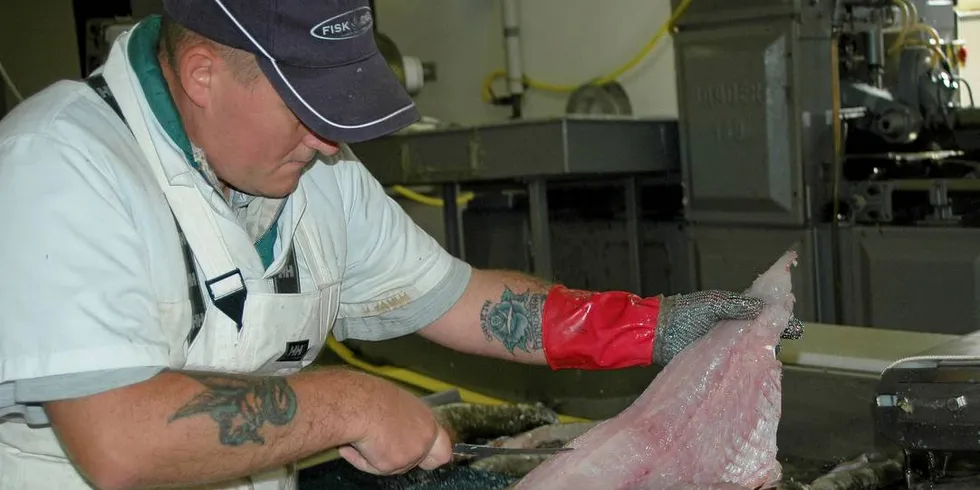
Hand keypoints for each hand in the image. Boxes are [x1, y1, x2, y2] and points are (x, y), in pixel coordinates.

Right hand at [338, 380, 453, 474]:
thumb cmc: (374, 397)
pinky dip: (362, 460)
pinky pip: (374, 467)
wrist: (361, 404)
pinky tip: (357, 443)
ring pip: (394, 466)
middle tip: (385, 449)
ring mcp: (411, 454)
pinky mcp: (392, 465)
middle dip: (403, 459)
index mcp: (427, 422)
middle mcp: (424, 439)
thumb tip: (399, 430)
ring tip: (365, 435)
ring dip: (377, 456)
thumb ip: (407, 423)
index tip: (425, 457)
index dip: (432, 455)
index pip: (443, 449)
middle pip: (419, 461)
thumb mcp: (399, 405)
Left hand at [652, 290, 803, 364]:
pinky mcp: (720, 363)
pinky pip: (738, 366)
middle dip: (776, 339)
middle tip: (786, 344)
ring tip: (774, 359)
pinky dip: (748, 368)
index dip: (781, 320)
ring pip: (752, 351)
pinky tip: (757, 372)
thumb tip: (763, 307)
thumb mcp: (712, 304)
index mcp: (736, 311)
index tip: (796, 328)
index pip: (764, 314)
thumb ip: (737, 305)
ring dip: (763, 355)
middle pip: (763, 334)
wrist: (659, 333)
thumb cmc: (684, 313)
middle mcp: (735, 330)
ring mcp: (728, 348)